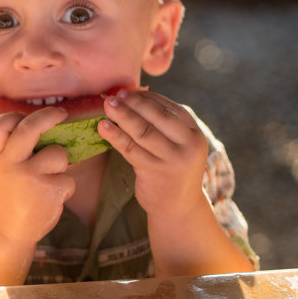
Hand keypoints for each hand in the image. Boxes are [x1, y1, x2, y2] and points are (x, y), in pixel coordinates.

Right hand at [0, 106, 75, 245]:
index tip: (28, 114)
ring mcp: (30, 177)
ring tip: (47, 182)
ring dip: (60, 166)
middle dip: (49, 116)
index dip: (14, 116)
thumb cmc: (9, 196)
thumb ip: (12, 150)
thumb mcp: (0, 171)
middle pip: (30, 128)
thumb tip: (40, 123)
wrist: (8, 232)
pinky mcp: (50, 190)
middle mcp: (10, 164)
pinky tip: (50, 199)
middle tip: (61, 113)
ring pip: (58, 154)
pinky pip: (68, 178)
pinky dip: (64, 188)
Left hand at [99, 89, 211, 219]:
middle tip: (114, 95)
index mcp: (195, 134)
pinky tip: (103, 127)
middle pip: (158, 117)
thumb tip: (132, 95)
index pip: (171, 108)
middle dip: (134, 103)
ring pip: (143, 132)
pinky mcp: (156, 173)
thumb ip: (162, 125)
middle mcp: (189, 145)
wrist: (179, 207)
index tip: (127, 91)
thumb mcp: (177, 145)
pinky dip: (115, 136)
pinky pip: (131, 150)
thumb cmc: (172, 169)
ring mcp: (173, 160)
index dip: (147, 98)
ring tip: (107, 105)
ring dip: (123, 116)